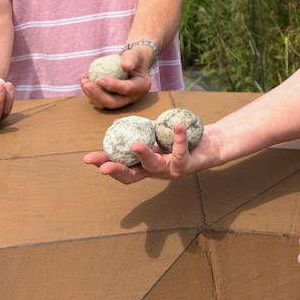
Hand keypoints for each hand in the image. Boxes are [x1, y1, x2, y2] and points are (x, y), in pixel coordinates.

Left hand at [79, 46, 151, 108]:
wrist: (133, 63)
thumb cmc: (135, 57)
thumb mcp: (135, 54)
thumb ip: (131, 58)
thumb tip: (125, 66)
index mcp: (141, 87)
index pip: (127, 89)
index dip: (113, 85)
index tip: (99, 79)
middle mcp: (132, 98)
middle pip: (114, 102)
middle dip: (98, 95)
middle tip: (87, 84)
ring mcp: (122, 101)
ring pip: (104, 104)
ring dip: (91, 95)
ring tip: (83, 81)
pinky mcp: (113, 100)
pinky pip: (100, 100)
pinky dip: (90, 93)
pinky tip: (84, 81)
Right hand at [84, 120, 219, 182]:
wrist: (209, 142)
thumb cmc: (180, 138)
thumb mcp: (156, 132)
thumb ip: (138, 130)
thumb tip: (114, 124)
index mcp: (145, 164)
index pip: (122, 167)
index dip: (106, 164)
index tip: (89, 159)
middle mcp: (155, 170)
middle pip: (132, 175)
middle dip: (116, 170)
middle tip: (103, 166)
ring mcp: (170, 170)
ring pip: (153, 165)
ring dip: (144, 154)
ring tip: (135, 144)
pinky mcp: (187, 165)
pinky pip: (181, 150)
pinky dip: (178, 137)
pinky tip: (176, 125)